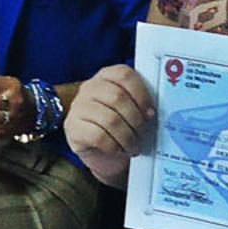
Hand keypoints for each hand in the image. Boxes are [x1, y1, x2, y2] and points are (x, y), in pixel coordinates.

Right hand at [64, 65, 153, 186]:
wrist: (104, 153)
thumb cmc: (122, 127)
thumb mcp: (132, 110)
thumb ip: (141, 103)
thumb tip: (155, 111)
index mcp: (107, 76)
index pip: (124, 75)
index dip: (141, 94)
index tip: (151, 113)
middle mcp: (89, 87)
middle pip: (117, 97)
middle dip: (136, 119)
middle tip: (143, 133)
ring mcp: (78, 107)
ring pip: (109, 119)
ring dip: (127, 137)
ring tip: (134, 146)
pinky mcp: (72, 128)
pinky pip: (98, 136)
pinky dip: (114, 146)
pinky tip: (118, 149)